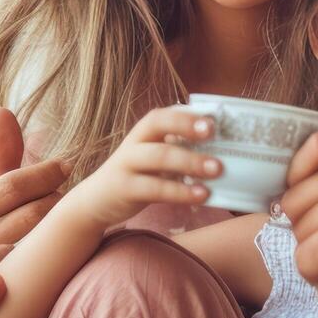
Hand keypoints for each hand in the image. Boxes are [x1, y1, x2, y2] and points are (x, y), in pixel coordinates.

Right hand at [0, 107, 70, 314]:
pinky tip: (9, 281)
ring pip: (16, 250)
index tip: (67, 168)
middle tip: (70, 201)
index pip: (9, 186)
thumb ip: (3, 157)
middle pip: (20, 218)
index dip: (44, 176)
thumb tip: (0, 109)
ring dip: (45, 240)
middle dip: (51, 207)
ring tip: (62, 229)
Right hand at [57, 107, 221, 231]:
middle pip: (158, 127)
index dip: (186, 115)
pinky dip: (181, 191)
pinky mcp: (125, 189)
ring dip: (190, 162)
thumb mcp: (152, 158)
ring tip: (217, 170)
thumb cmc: (136, 176)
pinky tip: (202, 195)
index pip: (162, 115)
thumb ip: (177, 149)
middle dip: (187, 128)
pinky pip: (155, 188)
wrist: (95, 202)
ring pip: (159, 157)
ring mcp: (127, 165)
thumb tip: (223, 149)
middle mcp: (133, 143)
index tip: (213, 120)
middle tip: (216, 135)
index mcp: (143, 133)